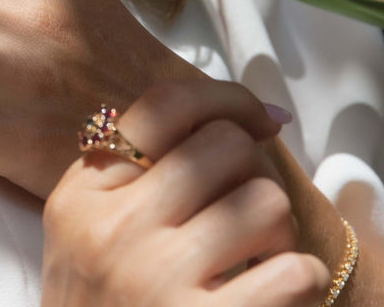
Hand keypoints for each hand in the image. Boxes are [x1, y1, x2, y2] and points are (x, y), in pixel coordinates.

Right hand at [41, 81, 330, 306]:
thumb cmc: (98, 304)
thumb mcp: (83, 224)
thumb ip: (134, 167)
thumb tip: (247, 119)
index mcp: (84, 192)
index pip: (165, 105)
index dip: (227, 98)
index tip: (260, 118)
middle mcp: (115, 228)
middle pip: (225, 144)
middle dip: (252, 170)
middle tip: (246, 206)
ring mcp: (157, 281)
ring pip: (265, 202)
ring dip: (277, 230)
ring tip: (256, 255)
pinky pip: (294, 273)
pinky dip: (300, 280)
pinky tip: (274, 293)